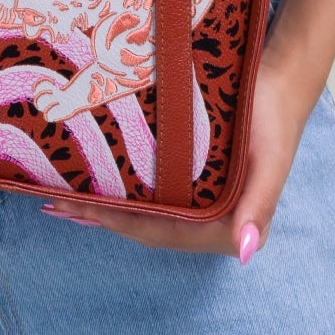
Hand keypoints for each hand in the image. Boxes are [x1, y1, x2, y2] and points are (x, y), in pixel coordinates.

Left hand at [38, 65, 320, 261]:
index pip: (166, 234)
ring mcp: (200, 204)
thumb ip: (260, 205)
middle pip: (149, 228)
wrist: (276, 82)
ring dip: (106, 211)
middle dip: (104, 220)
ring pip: (146, 215)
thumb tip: (247, 252)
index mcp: (232, 227)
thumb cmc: (273, 119)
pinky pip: (151, 196)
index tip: (86, 211)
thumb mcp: (270, 160)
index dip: (124, 226)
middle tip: (57, 206)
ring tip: (63, 201)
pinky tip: (93, 187)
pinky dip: (120, 195)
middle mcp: (214, 222)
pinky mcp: (192, 184)